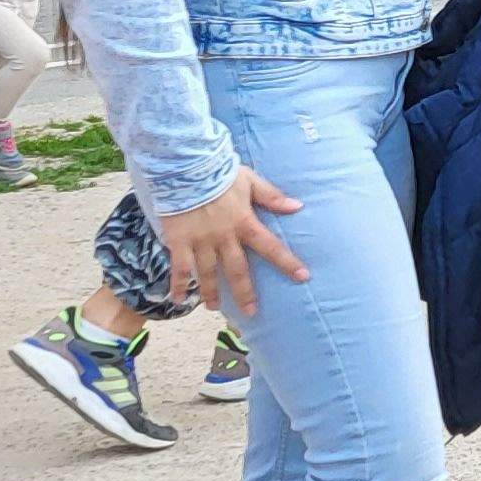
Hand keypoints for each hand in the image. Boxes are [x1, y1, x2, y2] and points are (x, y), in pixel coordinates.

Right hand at [156, 169, 307, 316]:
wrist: (185, 168)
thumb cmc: (219, 172)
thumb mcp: (250, 181)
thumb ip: (272, 196)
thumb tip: (297, 206)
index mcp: (244, 223)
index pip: (271, 246)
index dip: (287, 262)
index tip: (302, 277)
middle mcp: (223, 237)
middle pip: (237, 269)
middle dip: (244, 292)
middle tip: (251, 312)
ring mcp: (200, 241)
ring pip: (207, 273)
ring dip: (212, 292)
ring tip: (215, 308)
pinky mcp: (179, 241)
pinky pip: (179, 267)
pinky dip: (178, 284)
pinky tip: (178, 299)